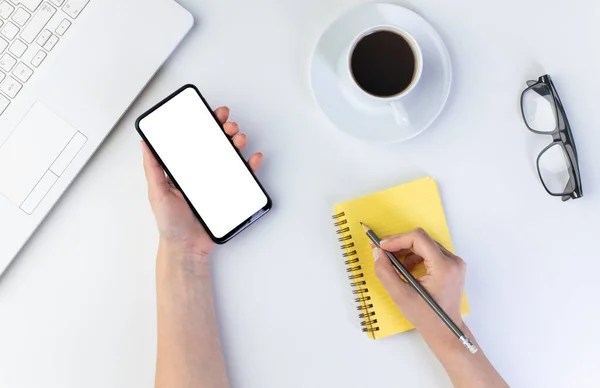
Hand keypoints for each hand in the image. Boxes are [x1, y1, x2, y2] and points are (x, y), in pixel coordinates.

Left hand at [142, 106, 262, 258]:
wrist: (187, 248)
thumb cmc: (170, 224)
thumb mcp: (157, 193)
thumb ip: (153, 169)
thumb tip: (145, 143)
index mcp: (185, 169)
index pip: (195, 140)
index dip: (204, 124)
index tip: (211, 113)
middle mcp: (202, 173)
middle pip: (216, 144)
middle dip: (224, 129)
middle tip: (227, 125)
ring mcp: (217, 182)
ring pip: (231, 156)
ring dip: (237, 143)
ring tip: (238, 139)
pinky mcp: (230, 194)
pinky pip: (243, 177)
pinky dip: (251, 165)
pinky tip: (253, 158)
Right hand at [373, 228, 466, 341]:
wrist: (445, 331)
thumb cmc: (426, 317)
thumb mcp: (400, 296)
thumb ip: (385, 272)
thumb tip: (378, 252)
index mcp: (444, 267)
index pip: (418, 239)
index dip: (397, 239)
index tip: (381, 246)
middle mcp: (453, 261)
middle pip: (421, 239)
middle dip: (399, 244)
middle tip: (382, 251)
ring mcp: (454, 263)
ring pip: (425, 244)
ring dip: (406, 251)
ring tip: (394, 265)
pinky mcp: (451, 266)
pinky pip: (429, 251)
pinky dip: (414, 256)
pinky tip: (406, 269)